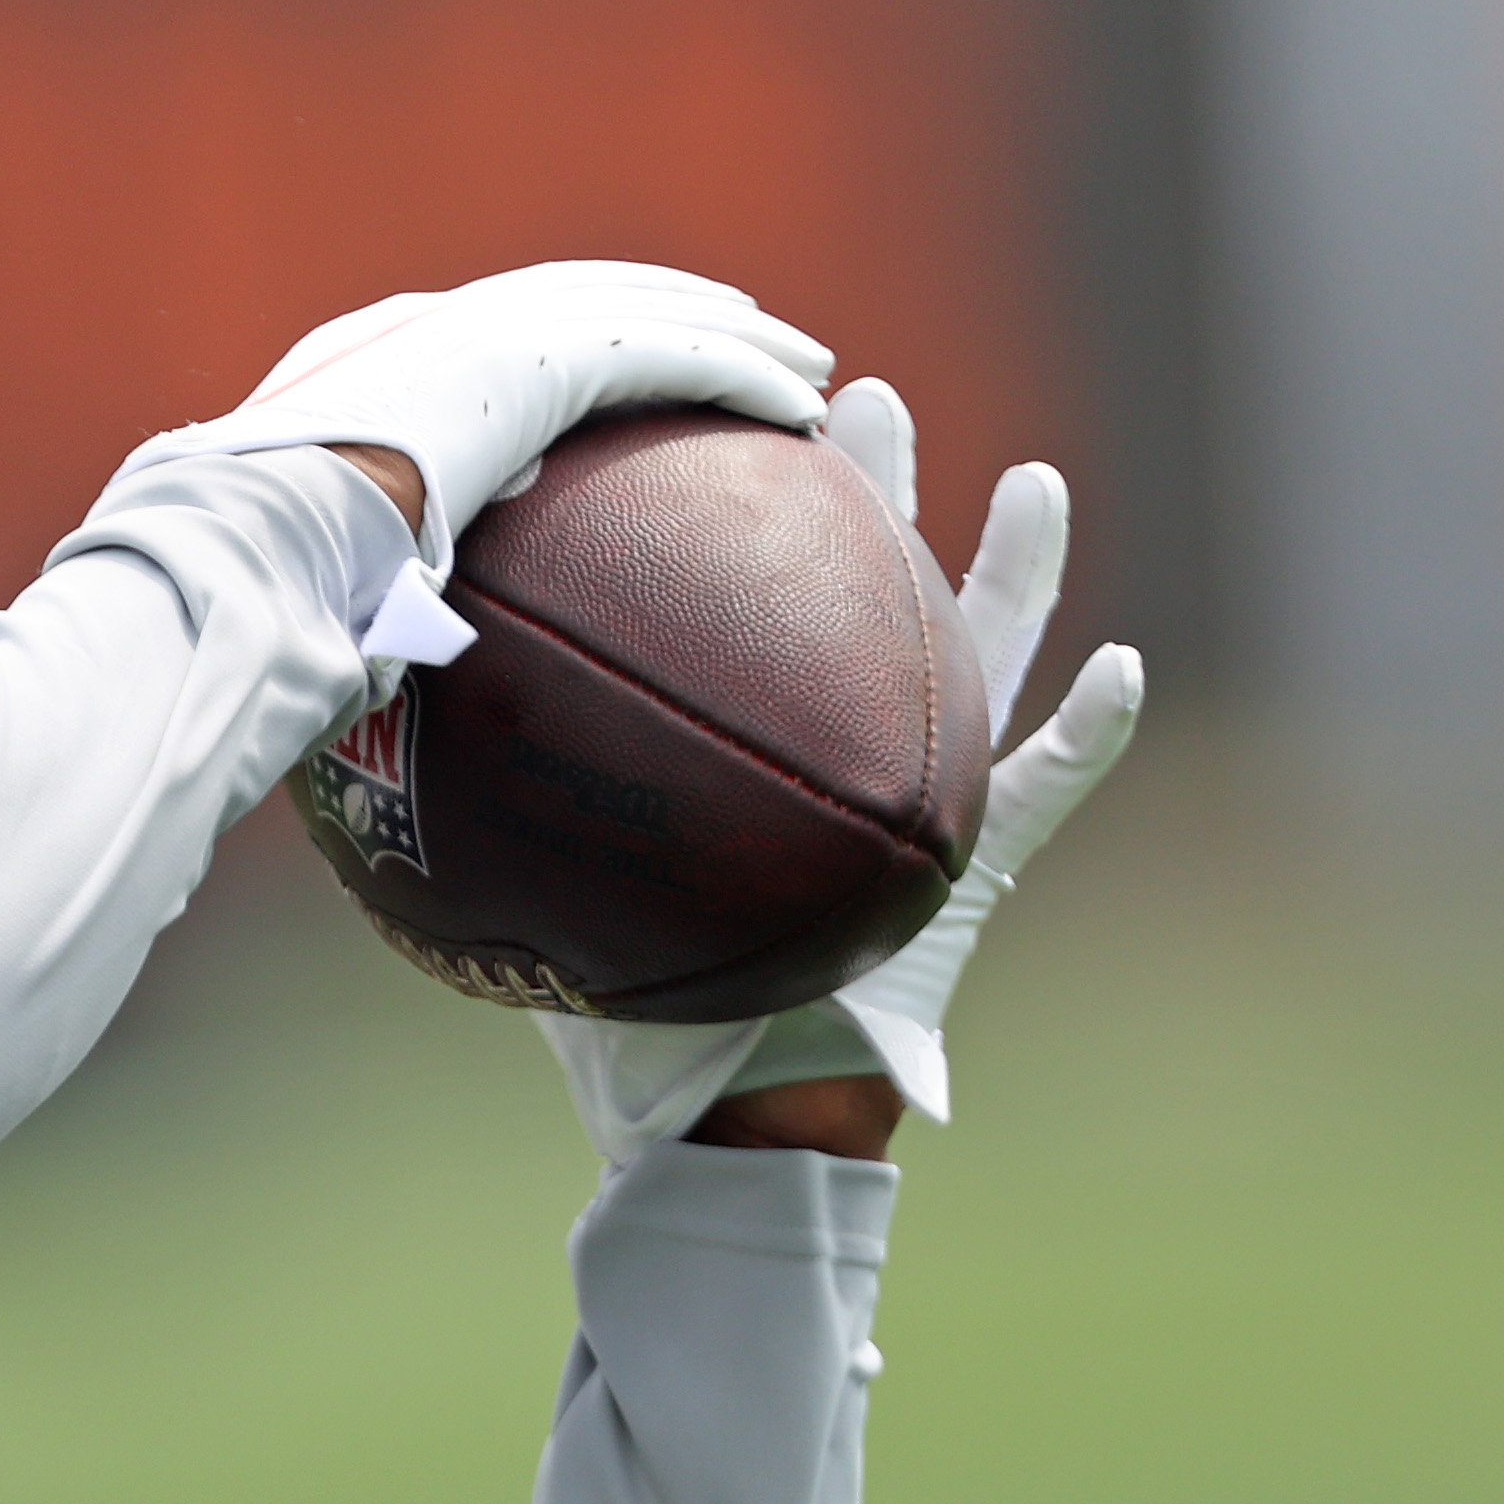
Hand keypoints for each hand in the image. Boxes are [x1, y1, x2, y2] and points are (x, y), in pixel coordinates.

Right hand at [142, 264, 832, 572]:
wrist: (235, 552)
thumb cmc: (244, 599)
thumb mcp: (297, 591)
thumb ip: (347, 601)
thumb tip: (359, 678)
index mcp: (366, 369)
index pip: (489, 337)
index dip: (567, 344)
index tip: (621, 374)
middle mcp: (423, 327)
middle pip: (579, 300)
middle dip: (666, 314)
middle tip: (743, 344)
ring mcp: (472, 332)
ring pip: (638, 311)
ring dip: (730, 336)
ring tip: (801, 366)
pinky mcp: (525, 357)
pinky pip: (662, 358)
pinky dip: (734, 376)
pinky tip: (800, 406)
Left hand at [537, 376, 1142, 1159]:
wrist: (738, 1109)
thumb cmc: (649, 1013)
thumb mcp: (567, 902)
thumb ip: (506, 835)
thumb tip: (380, 769)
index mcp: (764, 739)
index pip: (755, 604)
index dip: (741, 523)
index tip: (711, 429)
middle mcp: (848, 748)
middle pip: (868, 589)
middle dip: (871, 489)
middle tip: (856, 394)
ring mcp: (925, 798)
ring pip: (986, 659)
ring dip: (1016, 573)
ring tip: (1038, 482)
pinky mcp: (978, 870)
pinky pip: (1048, 790)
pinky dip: (1090, 736)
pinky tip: (1123, 671)